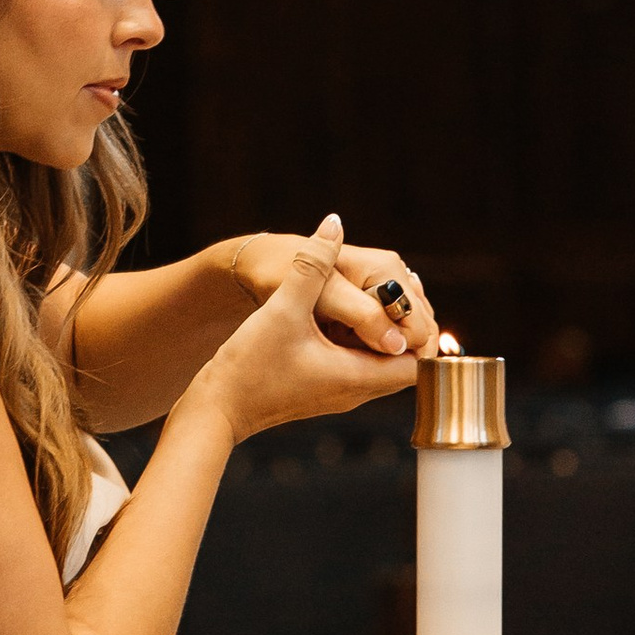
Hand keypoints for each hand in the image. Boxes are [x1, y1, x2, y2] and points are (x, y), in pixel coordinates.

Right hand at [192, 217, 427, 444]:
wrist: (215, 409)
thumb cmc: (248, 367)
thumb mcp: (283, 308)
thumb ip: (311, 266)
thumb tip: (334, 225)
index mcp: (357, 377)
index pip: (418, 362)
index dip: (419, 328)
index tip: (404, 297)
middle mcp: (356, 391)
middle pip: (405, 362)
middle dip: (403, 326)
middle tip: (391, 291)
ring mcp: (340, 393)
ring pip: (382, 363)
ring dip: (381, 332)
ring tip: (370, 298)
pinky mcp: (324, 389)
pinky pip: (360, 365)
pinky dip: (361, 340)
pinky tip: (342, 315)